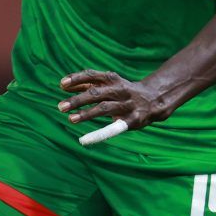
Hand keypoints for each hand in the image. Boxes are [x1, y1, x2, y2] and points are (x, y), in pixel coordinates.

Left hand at [57, 71, 172, 139]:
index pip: (92, 75)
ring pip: (105, 108)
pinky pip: (115, 127)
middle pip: (96, 93)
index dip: (77, 79)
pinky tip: (85, 139)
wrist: (154, 99)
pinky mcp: (133, 119)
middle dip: (78, 100)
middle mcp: (119, 90)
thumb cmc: (123, 91)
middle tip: (61, 106)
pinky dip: (99, 134)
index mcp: (112, 79)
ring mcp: (127, 104)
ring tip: (71, 119)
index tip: (62, 84)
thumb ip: (87, 84)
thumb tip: (63, 85)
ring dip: (87, 114)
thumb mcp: (108, 84)